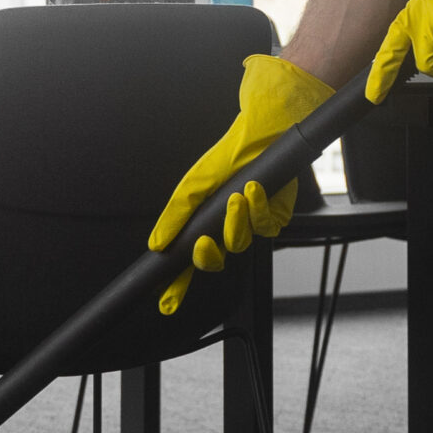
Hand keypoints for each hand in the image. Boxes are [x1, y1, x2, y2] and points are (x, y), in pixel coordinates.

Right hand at [148, 54, 333, 313]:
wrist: (263, 130)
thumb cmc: (228, 154)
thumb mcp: (193, 184)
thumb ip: (174, 215)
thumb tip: (156, 245)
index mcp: (204, 220)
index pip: (188, 260)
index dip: (177, 284)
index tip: (165, 302)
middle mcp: (226, 225)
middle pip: (215, 260)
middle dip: (207, 257)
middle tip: (202, 243)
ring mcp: (251, 222)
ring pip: (241, 244)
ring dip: (235, 225)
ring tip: (234, 198)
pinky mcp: (276, 214)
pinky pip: (266, 227)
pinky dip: (258, 211)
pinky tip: (252, 191)